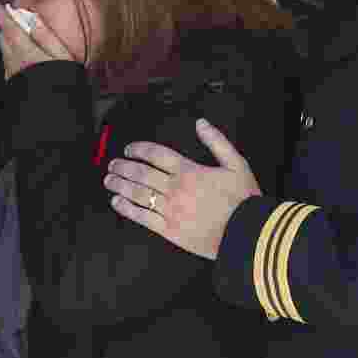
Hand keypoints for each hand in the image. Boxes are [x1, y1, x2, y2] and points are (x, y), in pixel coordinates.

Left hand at [0, 1, 72, 78]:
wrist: (51, 110)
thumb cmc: (60, 80)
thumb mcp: (60, 54)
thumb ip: (45, 34)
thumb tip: (33, 18)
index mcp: (26, 50)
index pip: (10, 28)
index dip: (2, 15)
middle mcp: (15, 61)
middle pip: (5, 38)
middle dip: (5, 26)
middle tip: (7, 15)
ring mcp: (12, 72)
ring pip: (5, 50)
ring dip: (6, 39)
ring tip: (12, 32)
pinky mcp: (13, 82)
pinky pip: (7, 62)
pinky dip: (9, 53)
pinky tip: (16, 54)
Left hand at [103, 119, 261, 258]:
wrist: (248, 234)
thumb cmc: (243, 200)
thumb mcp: (237, 164)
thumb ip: (217, 142)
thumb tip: (201, 123)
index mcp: (189, 171)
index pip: (156, 154)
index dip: (139, 149)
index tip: (129, 149)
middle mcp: (176, 189)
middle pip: (141, 173)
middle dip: (123, 167)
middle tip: (113, 164)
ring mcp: (170, 210)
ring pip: (138, 194)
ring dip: (120, 185)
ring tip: (109, 180)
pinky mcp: (169, 230)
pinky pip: (142, 217)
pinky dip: (127, 208)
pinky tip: (117, 202)